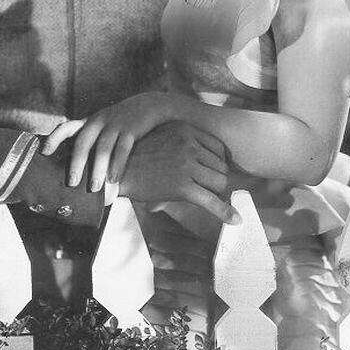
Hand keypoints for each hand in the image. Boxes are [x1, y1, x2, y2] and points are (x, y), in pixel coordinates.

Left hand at [42, 93, 174, 189]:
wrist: (148, 106)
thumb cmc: (121, 123)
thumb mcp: (103, 125)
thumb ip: (91, 142)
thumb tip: (75, 171)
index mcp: (89, 122)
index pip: (66, 128)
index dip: (54, 138)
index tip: (44, 152)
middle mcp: (99, 121)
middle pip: (83, 142)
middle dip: (76, 163)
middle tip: (72, 183)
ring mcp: (115, 124)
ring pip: (103, 148)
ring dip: (98, 169)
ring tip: (95, 188)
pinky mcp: (132, 128)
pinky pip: (123, 148)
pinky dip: (117, 164)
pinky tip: (114, 178)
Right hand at [121, 121, 238, 225]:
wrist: (114, 172)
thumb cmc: (136, 157)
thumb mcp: (162, 138)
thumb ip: (183, 141)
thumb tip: (203, 156)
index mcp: (186, 130)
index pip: (219, 148)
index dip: (217, 163)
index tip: (211, 172)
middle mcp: (189, 144)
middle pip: (221, 167)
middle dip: (214, 179)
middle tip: (202, 187)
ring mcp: (187, 165)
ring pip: (219, 183)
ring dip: (214, 193)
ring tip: (199, 195)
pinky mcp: (183, 187)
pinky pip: (212, 201)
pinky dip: (225, 212)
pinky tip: (235, 219)